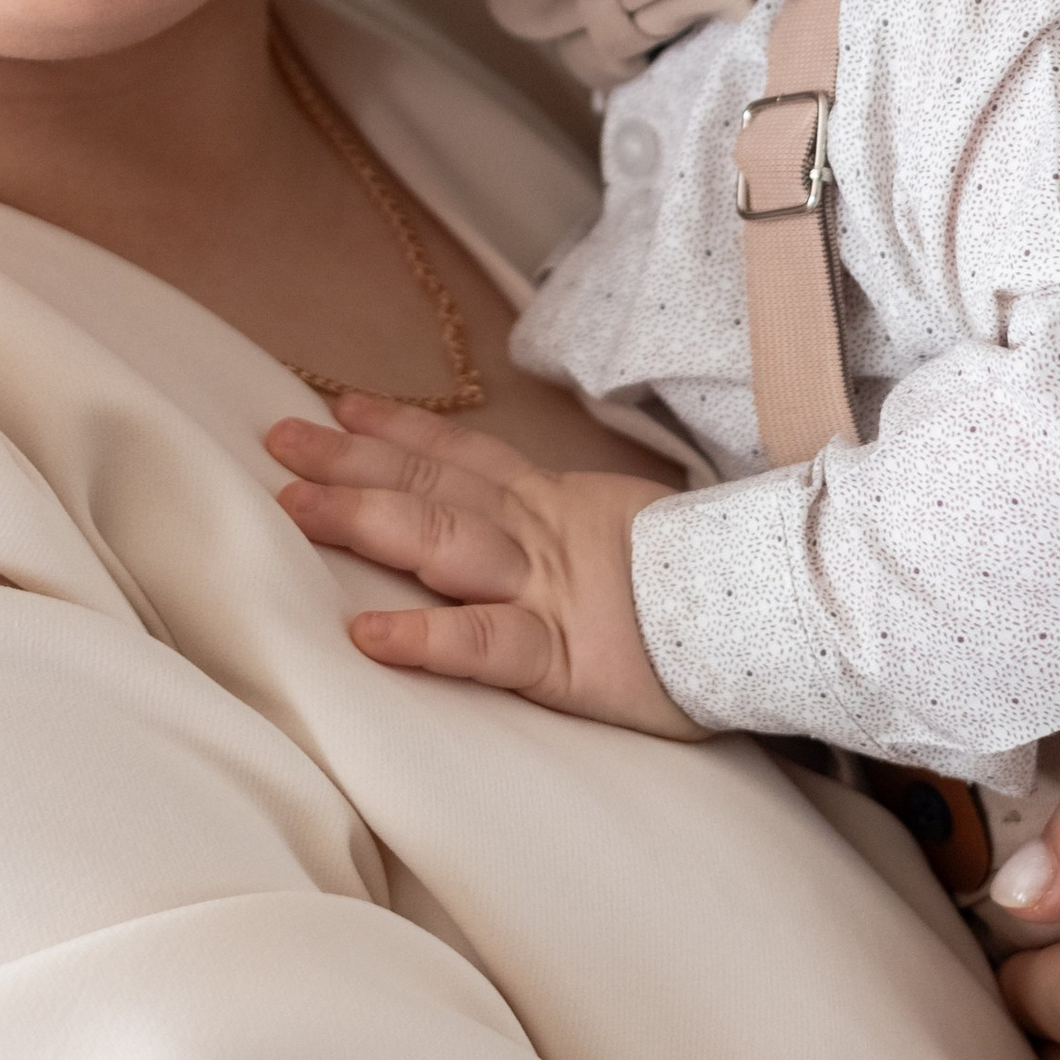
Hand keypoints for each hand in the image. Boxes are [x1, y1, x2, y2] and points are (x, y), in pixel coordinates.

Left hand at [268, 396, 695, 737]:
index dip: (401, 427)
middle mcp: (541, 534)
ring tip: (294, 504)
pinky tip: (368, 633)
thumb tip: (548, 531)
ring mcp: (548, 588)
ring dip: (364, 515)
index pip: (467, 454)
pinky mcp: (565, 655)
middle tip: (278, 440)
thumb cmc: (714, 590)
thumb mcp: (635, 537)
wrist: (781, 617)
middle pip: (433, 483)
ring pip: (443, 538)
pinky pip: (485, 643)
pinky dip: (426, 636)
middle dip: (352, 461)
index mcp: (558, 508)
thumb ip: (582, 527)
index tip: (340, 403)